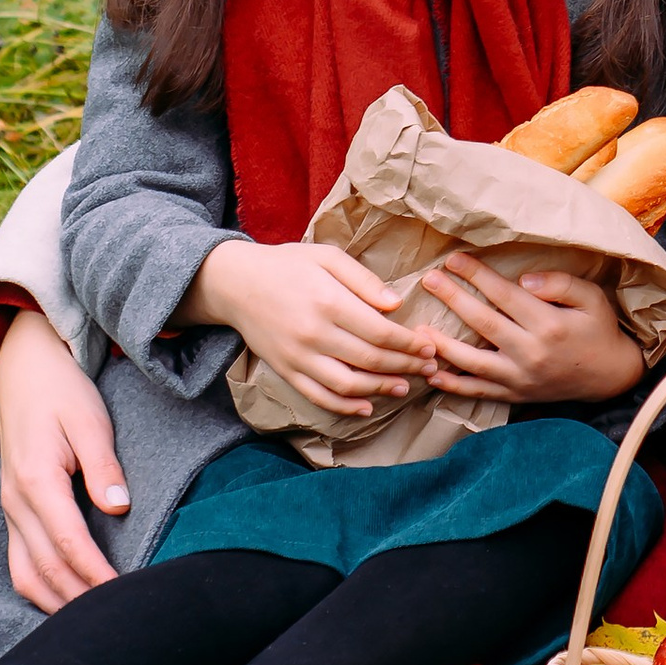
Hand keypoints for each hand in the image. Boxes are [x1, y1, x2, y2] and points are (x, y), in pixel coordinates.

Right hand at [0, 304, 128, 612]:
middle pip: (46, 568)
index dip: (97, 575)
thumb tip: (118, 505)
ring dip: (57, 603)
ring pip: (25, 574)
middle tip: (117, 619)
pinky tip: (67, 599)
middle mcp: (16, 502)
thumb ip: (102, 463)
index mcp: (36, 480)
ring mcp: (9, 509)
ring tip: (93, 623)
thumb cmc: (62, 391)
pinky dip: (41, 588)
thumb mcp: (89, 418)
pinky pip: (20, 562)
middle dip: (81, 599)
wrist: (25, 371)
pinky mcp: (13, 510)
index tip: (126, 595)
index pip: (69, 543)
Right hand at [180, 234, 424, 420]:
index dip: (409, 343)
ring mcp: (298, 357)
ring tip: (404, 387)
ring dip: (381, 390)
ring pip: (348, 384)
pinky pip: (319, 397)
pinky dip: (345, 407)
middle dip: (405, 366)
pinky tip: (366, 406)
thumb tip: (395, 304)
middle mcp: (314, 334)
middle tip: (429, 367)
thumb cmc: (287, 264)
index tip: (429, 346)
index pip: (380, 331)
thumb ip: (363, 280)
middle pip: (370, 360)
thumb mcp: (327, 257)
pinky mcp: (286, 371)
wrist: (235, 284)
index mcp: (328, 301)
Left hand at [410, 258, 642, 406]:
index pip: (504, 295)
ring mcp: (521, 377)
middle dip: (453, 299)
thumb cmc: (600, 329)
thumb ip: (560, 284)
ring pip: (473, 362)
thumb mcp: (592, 298)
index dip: (477, 275)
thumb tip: (522, 281)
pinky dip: (454, 386)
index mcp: (549, 324)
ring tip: (419, 330)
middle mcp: (531, 353)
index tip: (453, 260)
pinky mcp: (516, 394)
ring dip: (443, 345)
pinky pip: (479, 392)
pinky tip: (432, 375)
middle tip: (429, 280)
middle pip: (483, 323)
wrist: (610, 376)